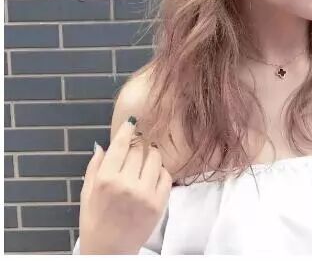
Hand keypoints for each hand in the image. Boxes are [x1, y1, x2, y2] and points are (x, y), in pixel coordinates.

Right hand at [78, 117, 171, 254]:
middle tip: (138, 146)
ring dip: (151, 155)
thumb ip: (95, 166)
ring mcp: (145, 194)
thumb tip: (102, 144)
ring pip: (155, 158)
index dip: (128, 129)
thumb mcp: (87, 192)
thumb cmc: (95, 220)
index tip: (133, 122)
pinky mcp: (159, 203)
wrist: (109, 250)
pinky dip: (160, 171)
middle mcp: (126, 184)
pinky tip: (152, 176)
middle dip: (138, 144)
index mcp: (106, 180)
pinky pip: (166, 175)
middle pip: (140, 149)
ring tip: (145, 161)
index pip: (121, 145)